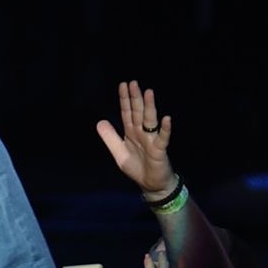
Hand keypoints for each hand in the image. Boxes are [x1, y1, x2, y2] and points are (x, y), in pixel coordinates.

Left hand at [95, 80, 176, 198]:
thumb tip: (100, 121)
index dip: (125, 100)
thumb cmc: (138, 167)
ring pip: (150, 120)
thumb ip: (110, 138)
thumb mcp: (118, 152)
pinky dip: (165, 129)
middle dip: (135, 98)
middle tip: (134, 83)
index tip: (123, 85)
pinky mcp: (160, 151)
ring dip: (150, 107)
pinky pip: (163, 139)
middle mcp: (142, 133)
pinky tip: (166, 119)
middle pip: (138, 112)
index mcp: (132, 132)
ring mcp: (152, 140)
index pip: (127, 113)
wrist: (152, 185)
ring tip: (149, 92)